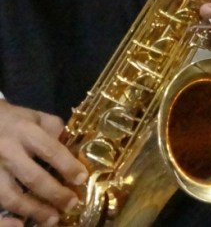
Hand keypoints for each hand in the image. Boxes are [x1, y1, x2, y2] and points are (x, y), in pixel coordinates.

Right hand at [0, 100, 86, 224]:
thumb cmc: (12, 120)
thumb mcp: (35, 117)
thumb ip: (55, 130)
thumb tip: (75, 149)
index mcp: (25, 132)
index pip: (51, 151)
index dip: (68, 167)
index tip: (82, 179)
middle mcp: (8, 151)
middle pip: (33, 178)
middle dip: (55, 194)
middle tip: (71, 204)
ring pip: (11, 196)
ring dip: (33, 210)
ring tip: (52, 219)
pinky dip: (4, 221)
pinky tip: (19, 225)